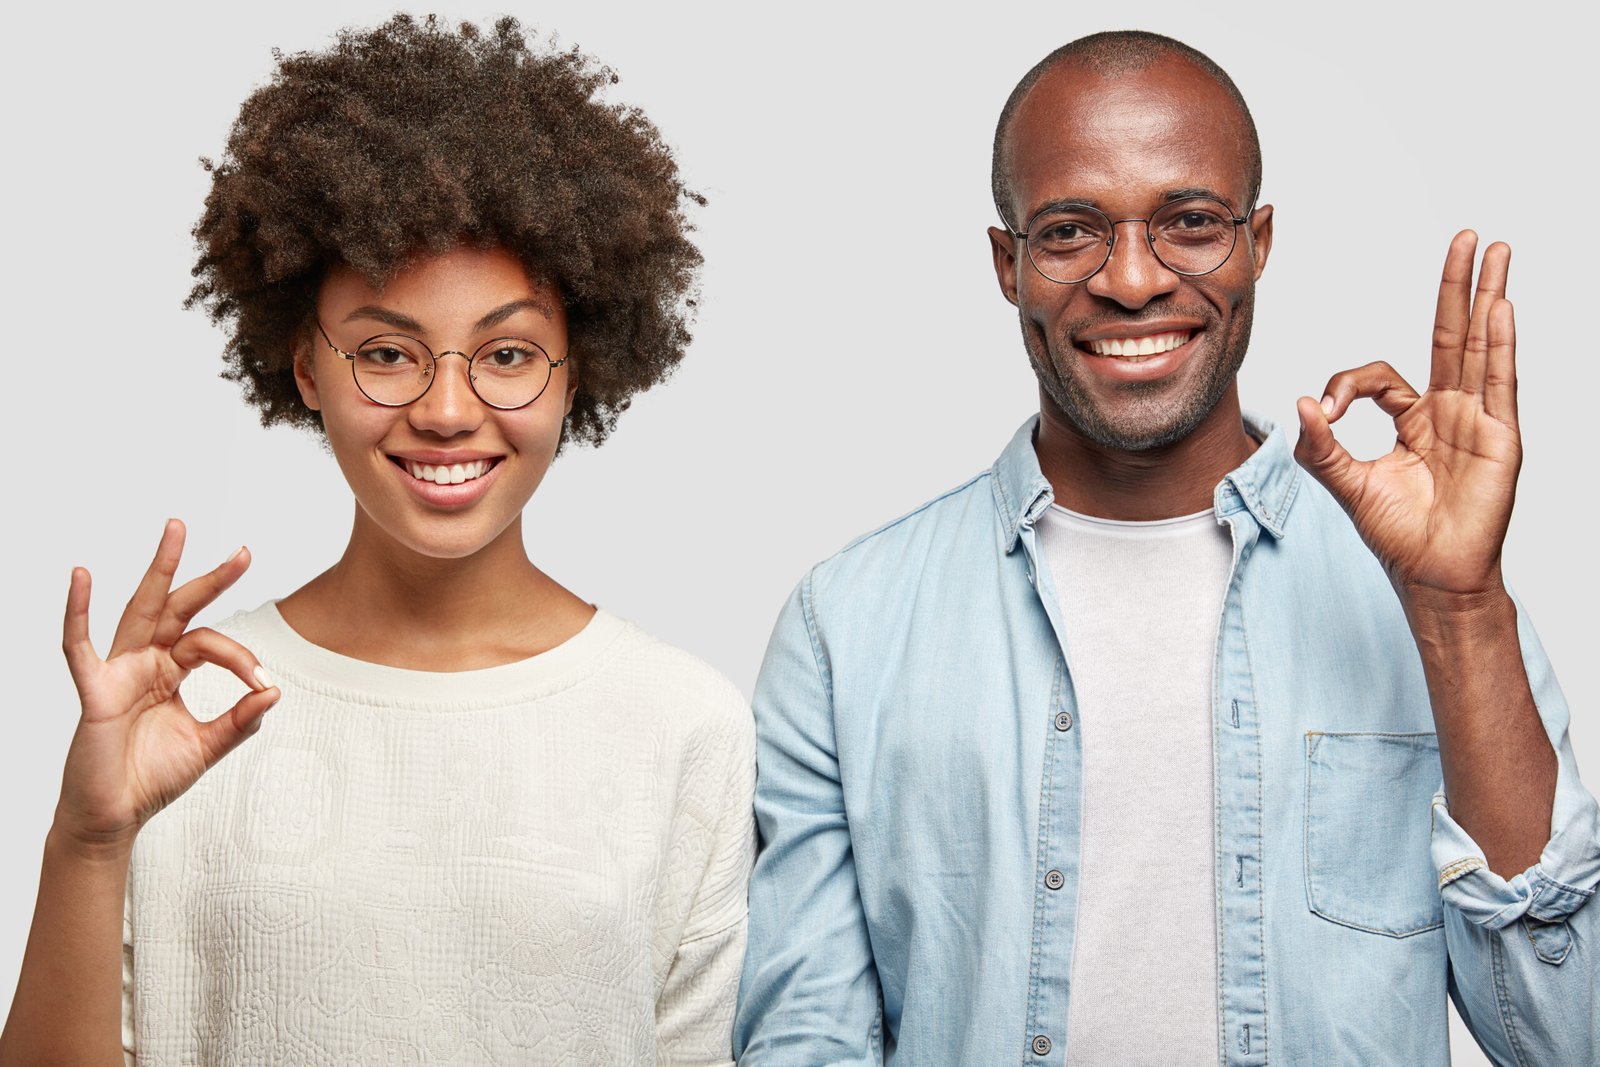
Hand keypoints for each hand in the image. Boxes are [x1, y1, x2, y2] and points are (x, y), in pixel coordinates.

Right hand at [55, 519, 278, 852]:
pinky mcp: (95, 691)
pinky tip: (80, 576)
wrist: (116, 816)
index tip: (264, 682)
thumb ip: (240, 720)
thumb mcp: (208, 746)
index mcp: (171, 671)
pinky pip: (79, 646)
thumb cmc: (152, 778)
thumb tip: (275, 690)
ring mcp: (118, 672)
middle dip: (209, 578)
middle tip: (244, 551)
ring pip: (141, 610)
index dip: (241, 658)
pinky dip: (77, 611)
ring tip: (176, 531)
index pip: (210, 643)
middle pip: (179, 608)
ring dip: (160, 570)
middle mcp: (145, 663)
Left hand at [1294, 230, 1519, 601]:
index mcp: (1414, 419)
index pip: (1382, 377)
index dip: (1348, 384)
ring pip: (1483, 347)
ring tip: (1497, 250)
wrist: (1431, 575)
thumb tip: (1300, 403)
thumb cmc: (1397, 534)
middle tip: (1465, 237)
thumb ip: (1320, 447)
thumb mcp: (1346, 485)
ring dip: (1488, 296)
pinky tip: (1500, 307)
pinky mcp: (1500, 438)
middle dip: (1457, 285)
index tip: (1326, 410)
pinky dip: (1500, 344)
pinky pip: (1499, 382)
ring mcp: (1479, 420)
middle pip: (1452, 335)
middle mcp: (1450, 411)